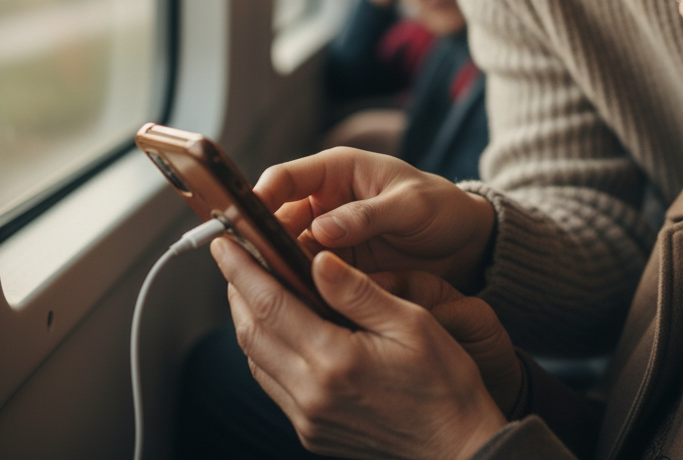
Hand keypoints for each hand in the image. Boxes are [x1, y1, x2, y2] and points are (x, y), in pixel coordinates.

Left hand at [213, 238, 506, 459]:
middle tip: (234, 254)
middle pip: (252, 332)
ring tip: (251, 283)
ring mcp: (307, 417)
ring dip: (247, 318)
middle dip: (237, 289)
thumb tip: (318, 257)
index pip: (271, 304)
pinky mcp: (310, 431)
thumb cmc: (443, 381)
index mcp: (335, 360)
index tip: (226, 242)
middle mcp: (311, 393)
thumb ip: (358, 290)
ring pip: (255, 359)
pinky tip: (278, 326)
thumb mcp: (411, 322)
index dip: (242, 270)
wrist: (456, 446)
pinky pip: (271, 383)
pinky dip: (264, 347)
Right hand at [255, 149, 496, 291]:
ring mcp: (325, 236)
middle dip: (259, 242)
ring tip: (267, 296)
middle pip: (273, 218)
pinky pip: (304, 276)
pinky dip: (295, 290)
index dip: (260, 198)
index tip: (245, 224)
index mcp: (338, 170)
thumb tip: (322, 228)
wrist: (464, 242)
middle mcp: (323, 201)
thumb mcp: (412, 206)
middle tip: (248, 271)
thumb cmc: (441, 209)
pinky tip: (292, 309)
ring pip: (283, 252)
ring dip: (274, 271)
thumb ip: (369, 214)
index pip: (285, 177)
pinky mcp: (334, 266)